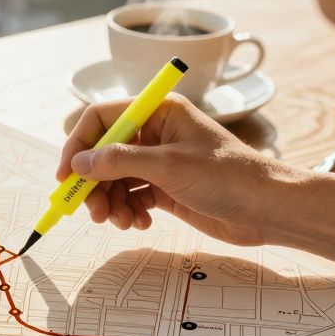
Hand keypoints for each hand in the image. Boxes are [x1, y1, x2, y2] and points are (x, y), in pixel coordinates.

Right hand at [58, 95, 297, 245]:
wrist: (268, 209)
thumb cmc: (228, 177)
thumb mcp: (168, 166)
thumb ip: (119, 162)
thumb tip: (78, 164)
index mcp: (158, 112)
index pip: (102, 119)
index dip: (79, 145)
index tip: (66, 176)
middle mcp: (155, 133)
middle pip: (103, 153)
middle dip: (94, 184)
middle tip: (92, 212)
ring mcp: (160, 161)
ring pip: (115, 179)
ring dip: (110, 202)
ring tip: (120, 222)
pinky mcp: (166, 188)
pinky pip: (131, 196)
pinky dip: (128, 211)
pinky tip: (139, 223)